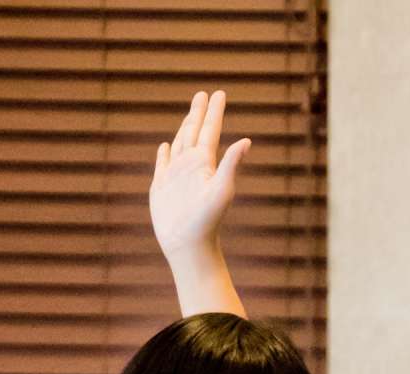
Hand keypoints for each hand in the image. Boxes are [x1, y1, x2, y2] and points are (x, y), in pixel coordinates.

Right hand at [150, 89, 250, 261]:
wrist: (188, 244)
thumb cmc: (207, 220)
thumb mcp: (221, 189)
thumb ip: (232, 164)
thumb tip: (247, 140)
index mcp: (205, 163)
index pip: (210, 130)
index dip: (214, 111)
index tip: (219, 93)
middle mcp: (191, 166)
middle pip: (194, 132)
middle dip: (198, 113)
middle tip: (203, 94)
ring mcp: (176, 175)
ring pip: (179, 144)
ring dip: (184, 128)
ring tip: (189, 115)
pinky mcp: (161, 187)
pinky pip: (162, 164)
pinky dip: (164, 154)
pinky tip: (165, 147)